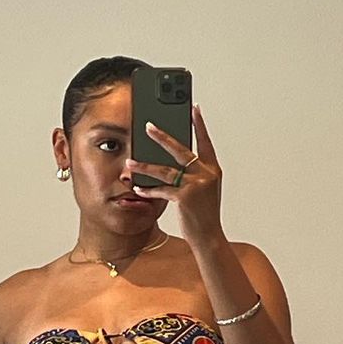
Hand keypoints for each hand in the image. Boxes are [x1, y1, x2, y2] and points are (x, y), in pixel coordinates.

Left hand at [120, 103, 223, 248]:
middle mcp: (206, 174)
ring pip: (165, 170)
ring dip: (144, 167)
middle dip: (162, 137)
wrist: (209, 236)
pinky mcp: (184, 198)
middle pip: (180, 150)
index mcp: (213, 169)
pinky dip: (148, 190)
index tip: (194, 107)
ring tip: (130, 163)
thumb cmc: (204, 213)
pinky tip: (138, 189)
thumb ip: (193, 172)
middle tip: (148, 126)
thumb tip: (173, 159)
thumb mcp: (205, 189)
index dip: (199, 124)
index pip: (205, 142)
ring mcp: (196, 185)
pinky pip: (161, 190)